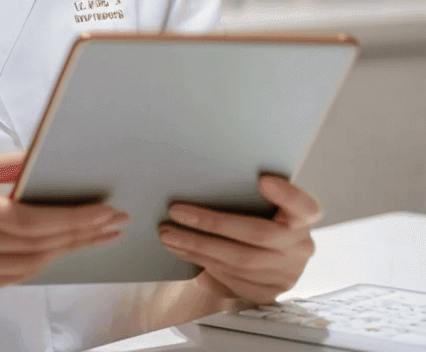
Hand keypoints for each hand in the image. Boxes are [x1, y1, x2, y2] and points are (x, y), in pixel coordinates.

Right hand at [0, 151, 129, 298]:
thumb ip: (8, 165)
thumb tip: (50, 159)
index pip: (25, 219)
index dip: (68, 217)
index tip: (102, 209)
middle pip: (34, 245)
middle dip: (79, 232)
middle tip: (113, 221)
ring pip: (29, 266)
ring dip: (68, 249)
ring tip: (97, 234)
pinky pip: (15, 277)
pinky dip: (43, 261)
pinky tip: (63, 247)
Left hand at [157, 174, 323, 305]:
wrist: (275, 253)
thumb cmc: (260, 215)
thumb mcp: (261, 200)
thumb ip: (245, 192)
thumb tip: (211, 182)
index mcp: (304, 216)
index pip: (303, 205)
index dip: (286, 194)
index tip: (263, 180)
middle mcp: (301, 245)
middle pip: (256, 234)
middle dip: (210, 224)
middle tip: (176, 212)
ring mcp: (289, 273)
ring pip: (240, 261)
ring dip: (199, 248)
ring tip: (169, 236)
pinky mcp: (273, 292)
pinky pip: (236, 282)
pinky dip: (207, 267)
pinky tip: (186, 254)